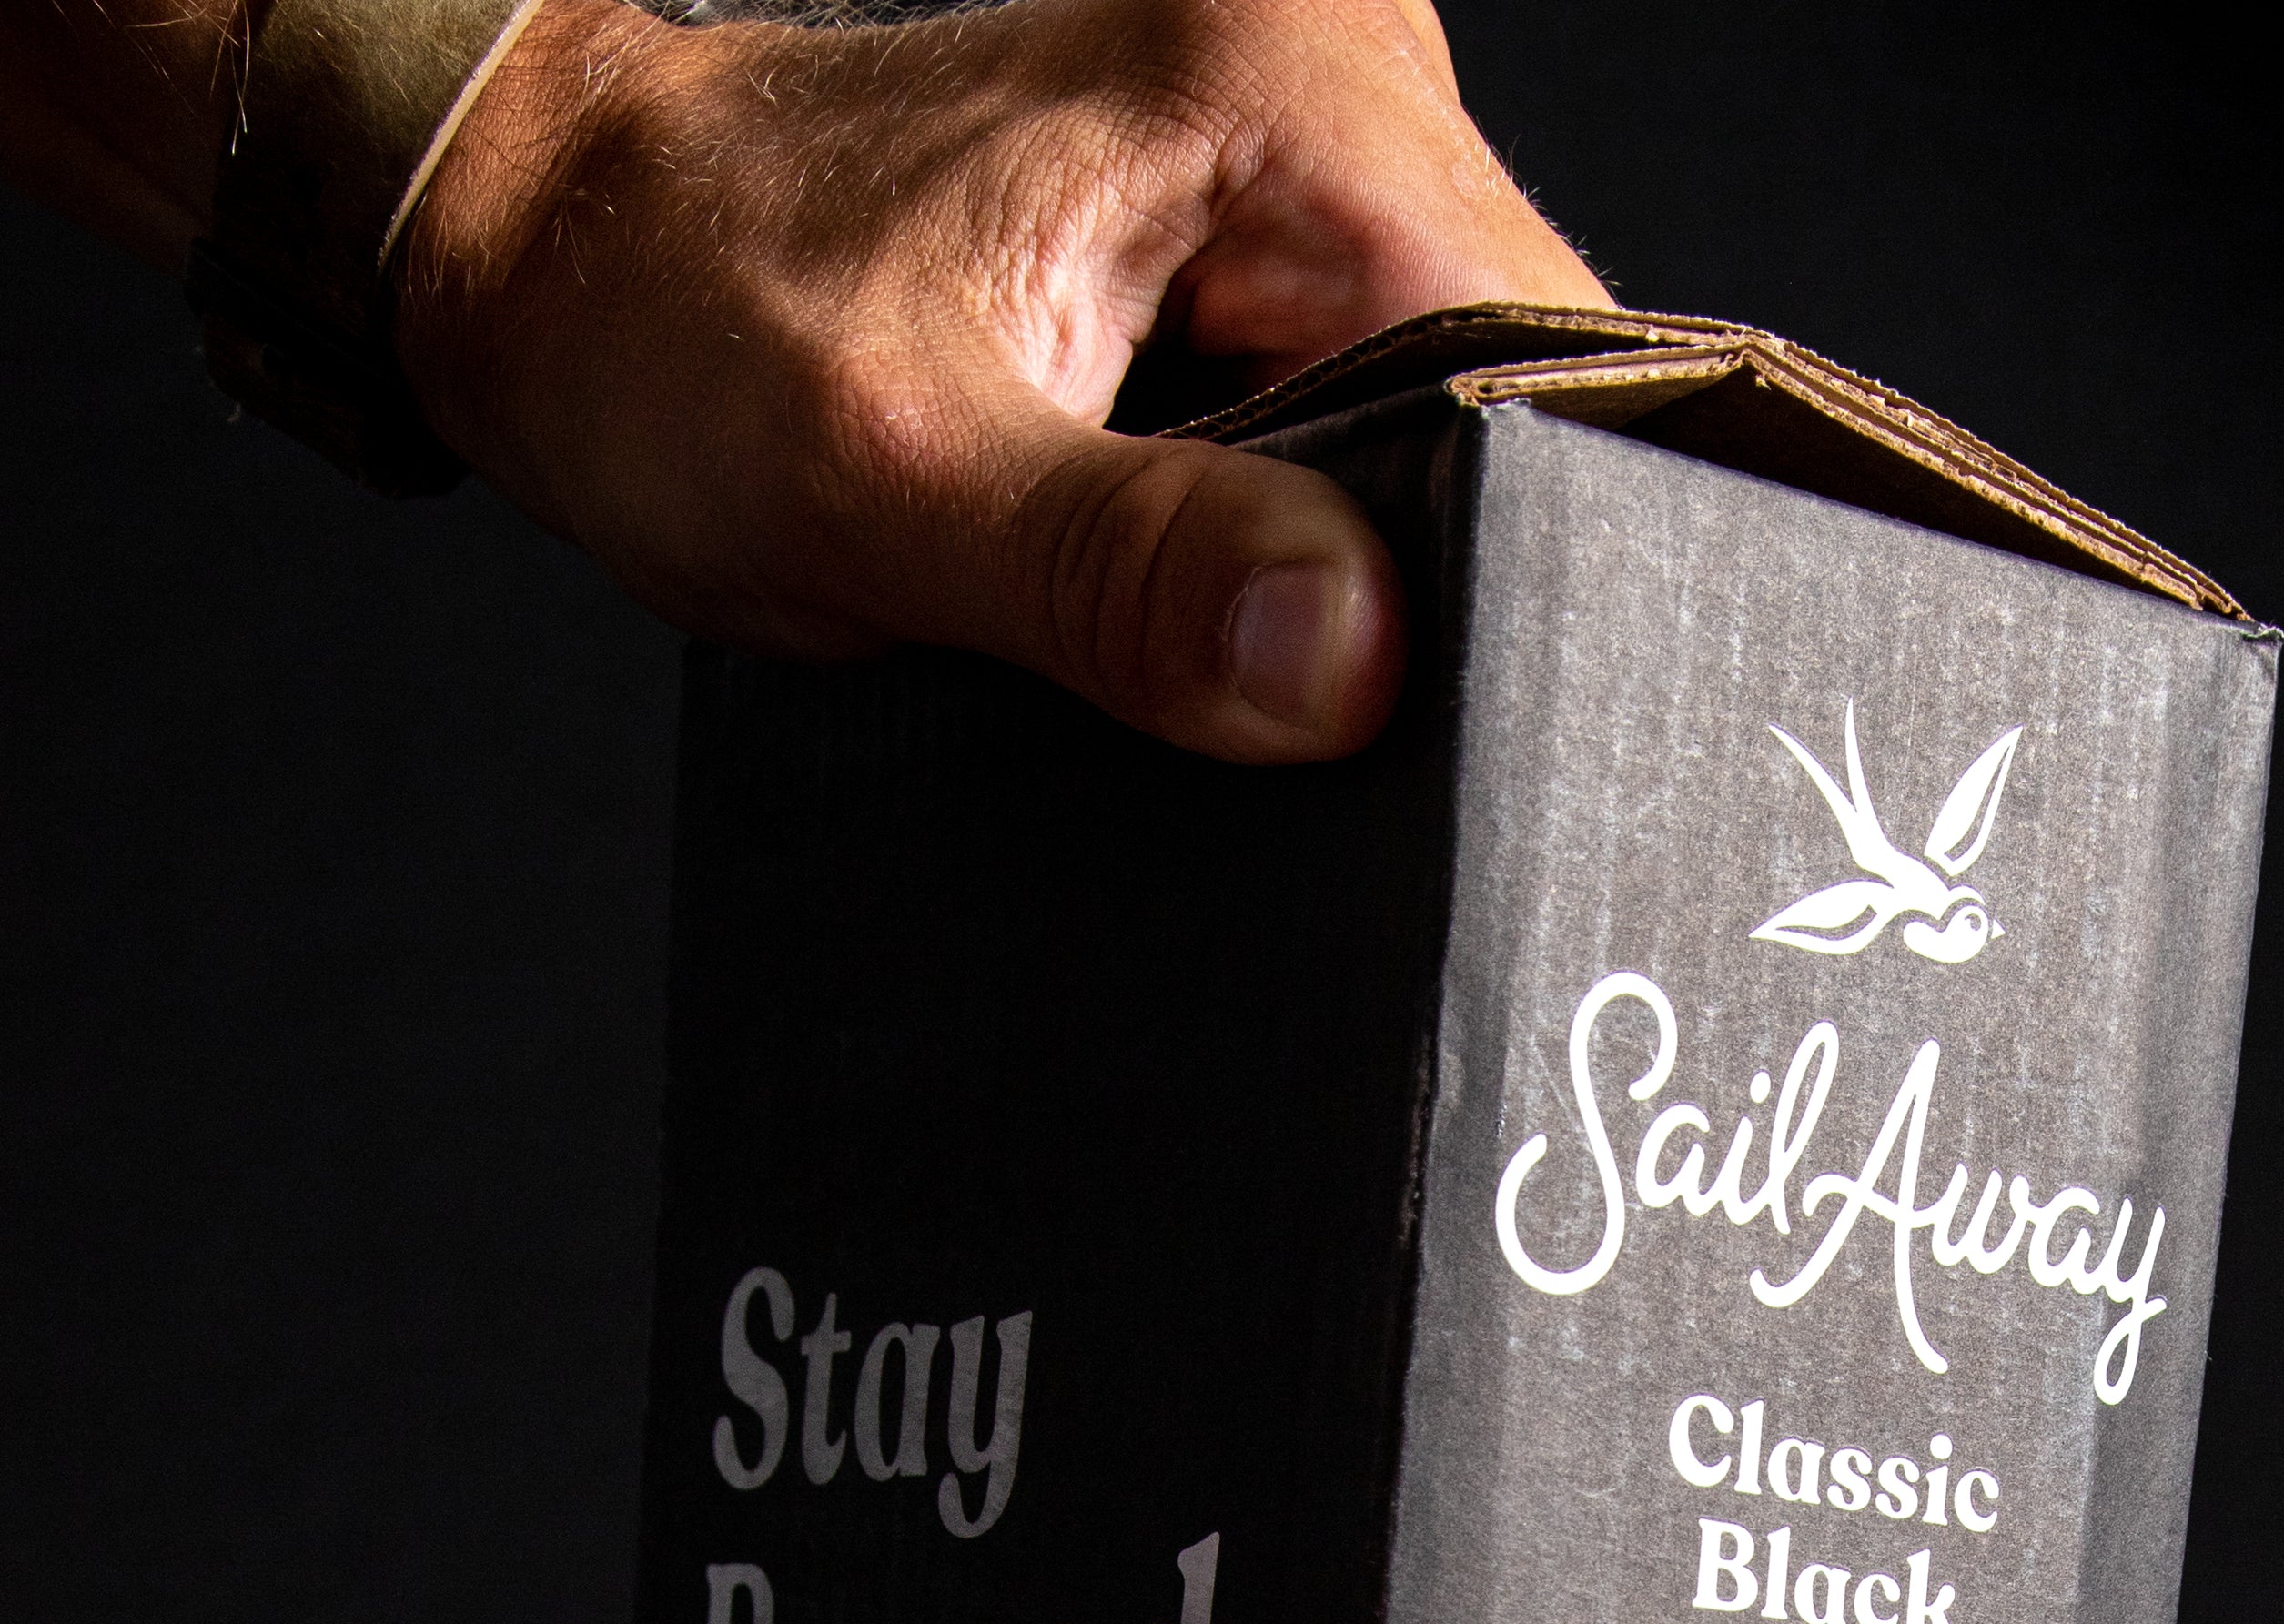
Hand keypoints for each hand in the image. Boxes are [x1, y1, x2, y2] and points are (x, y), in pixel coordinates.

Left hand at [395, 0, 1610, 755]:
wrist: (566, 259)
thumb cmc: (685, 327)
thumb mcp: (895, 481)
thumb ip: (1128, 576)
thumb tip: (1349, 660)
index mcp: (1273, 79)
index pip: (1541, 353)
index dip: (1533, 556)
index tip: (1466, 712)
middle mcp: (1320, 71)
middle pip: (1524, 389)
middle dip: (1457, 574)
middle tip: (1337, 717)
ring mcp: (1300, 147)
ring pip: (1459, 419)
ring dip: (1389, 566)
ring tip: (1273, 658)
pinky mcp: (1262, 232)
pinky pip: (1375, 408)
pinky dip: (1326, 530)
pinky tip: (1246, 604)